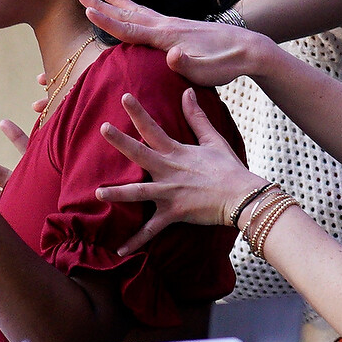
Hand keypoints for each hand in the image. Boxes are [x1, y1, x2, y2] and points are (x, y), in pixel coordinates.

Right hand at [81, 0, 273, 88]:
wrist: (249, 47)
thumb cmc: (227, 63)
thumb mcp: (207, 71)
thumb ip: (188, 65)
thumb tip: (173, 55)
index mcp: (167, 37)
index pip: (130, 28)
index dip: (107, 21)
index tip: (87, 11)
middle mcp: (167, 26)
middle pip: (128, 13)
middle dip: (103, 5)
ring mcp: (173, 24)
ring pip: (138, 10)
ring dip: (117, 1)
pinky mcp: (180, 26)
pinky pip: (149, 15)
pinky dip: (135, 8)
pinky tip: (133, 9)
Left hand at [96, 90, 261, 253]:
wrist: (242, 197)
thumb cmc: (229, 169)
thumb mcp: (213, 140)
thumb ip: (197, 116)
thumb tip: (189, 91)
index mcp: (177, 152)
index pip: (153, 128)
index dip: (138, 112)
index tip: (124, 97)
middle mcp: (169, 170)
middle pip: (140, 153)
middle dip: (120, 141)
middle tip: (103, 128)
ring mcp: (169, 193)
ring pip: (139, 193)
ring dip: (118, 193)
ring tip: (99, 192)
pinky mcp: (173, 214)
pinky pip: (151, 230)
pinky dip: (136, 241)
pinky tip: (119, 251)